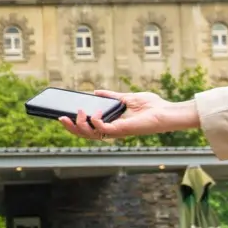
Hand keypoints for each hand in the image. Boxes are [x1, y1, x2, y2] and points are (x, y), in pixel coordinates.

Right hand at [58, 89, 198, 141]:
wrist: (167, 111)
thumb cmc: (152, 106)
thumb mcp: (126, 97)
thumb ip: (112, 96)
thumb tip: (96, 92)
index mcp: (112, 123)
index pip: (89, 127)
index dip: (75, 124)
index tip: (64, 115)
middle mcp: (112, 130)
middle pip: (85, 134)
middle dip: (70, 127)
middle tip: (61, 117)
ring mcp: (115, 132)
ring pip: (89, 135)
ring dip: (79, 125)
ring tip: (77, 113)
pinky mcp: (121, 131)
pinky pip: (102, 130)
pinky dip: (95, 121)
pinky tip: (95, 112)